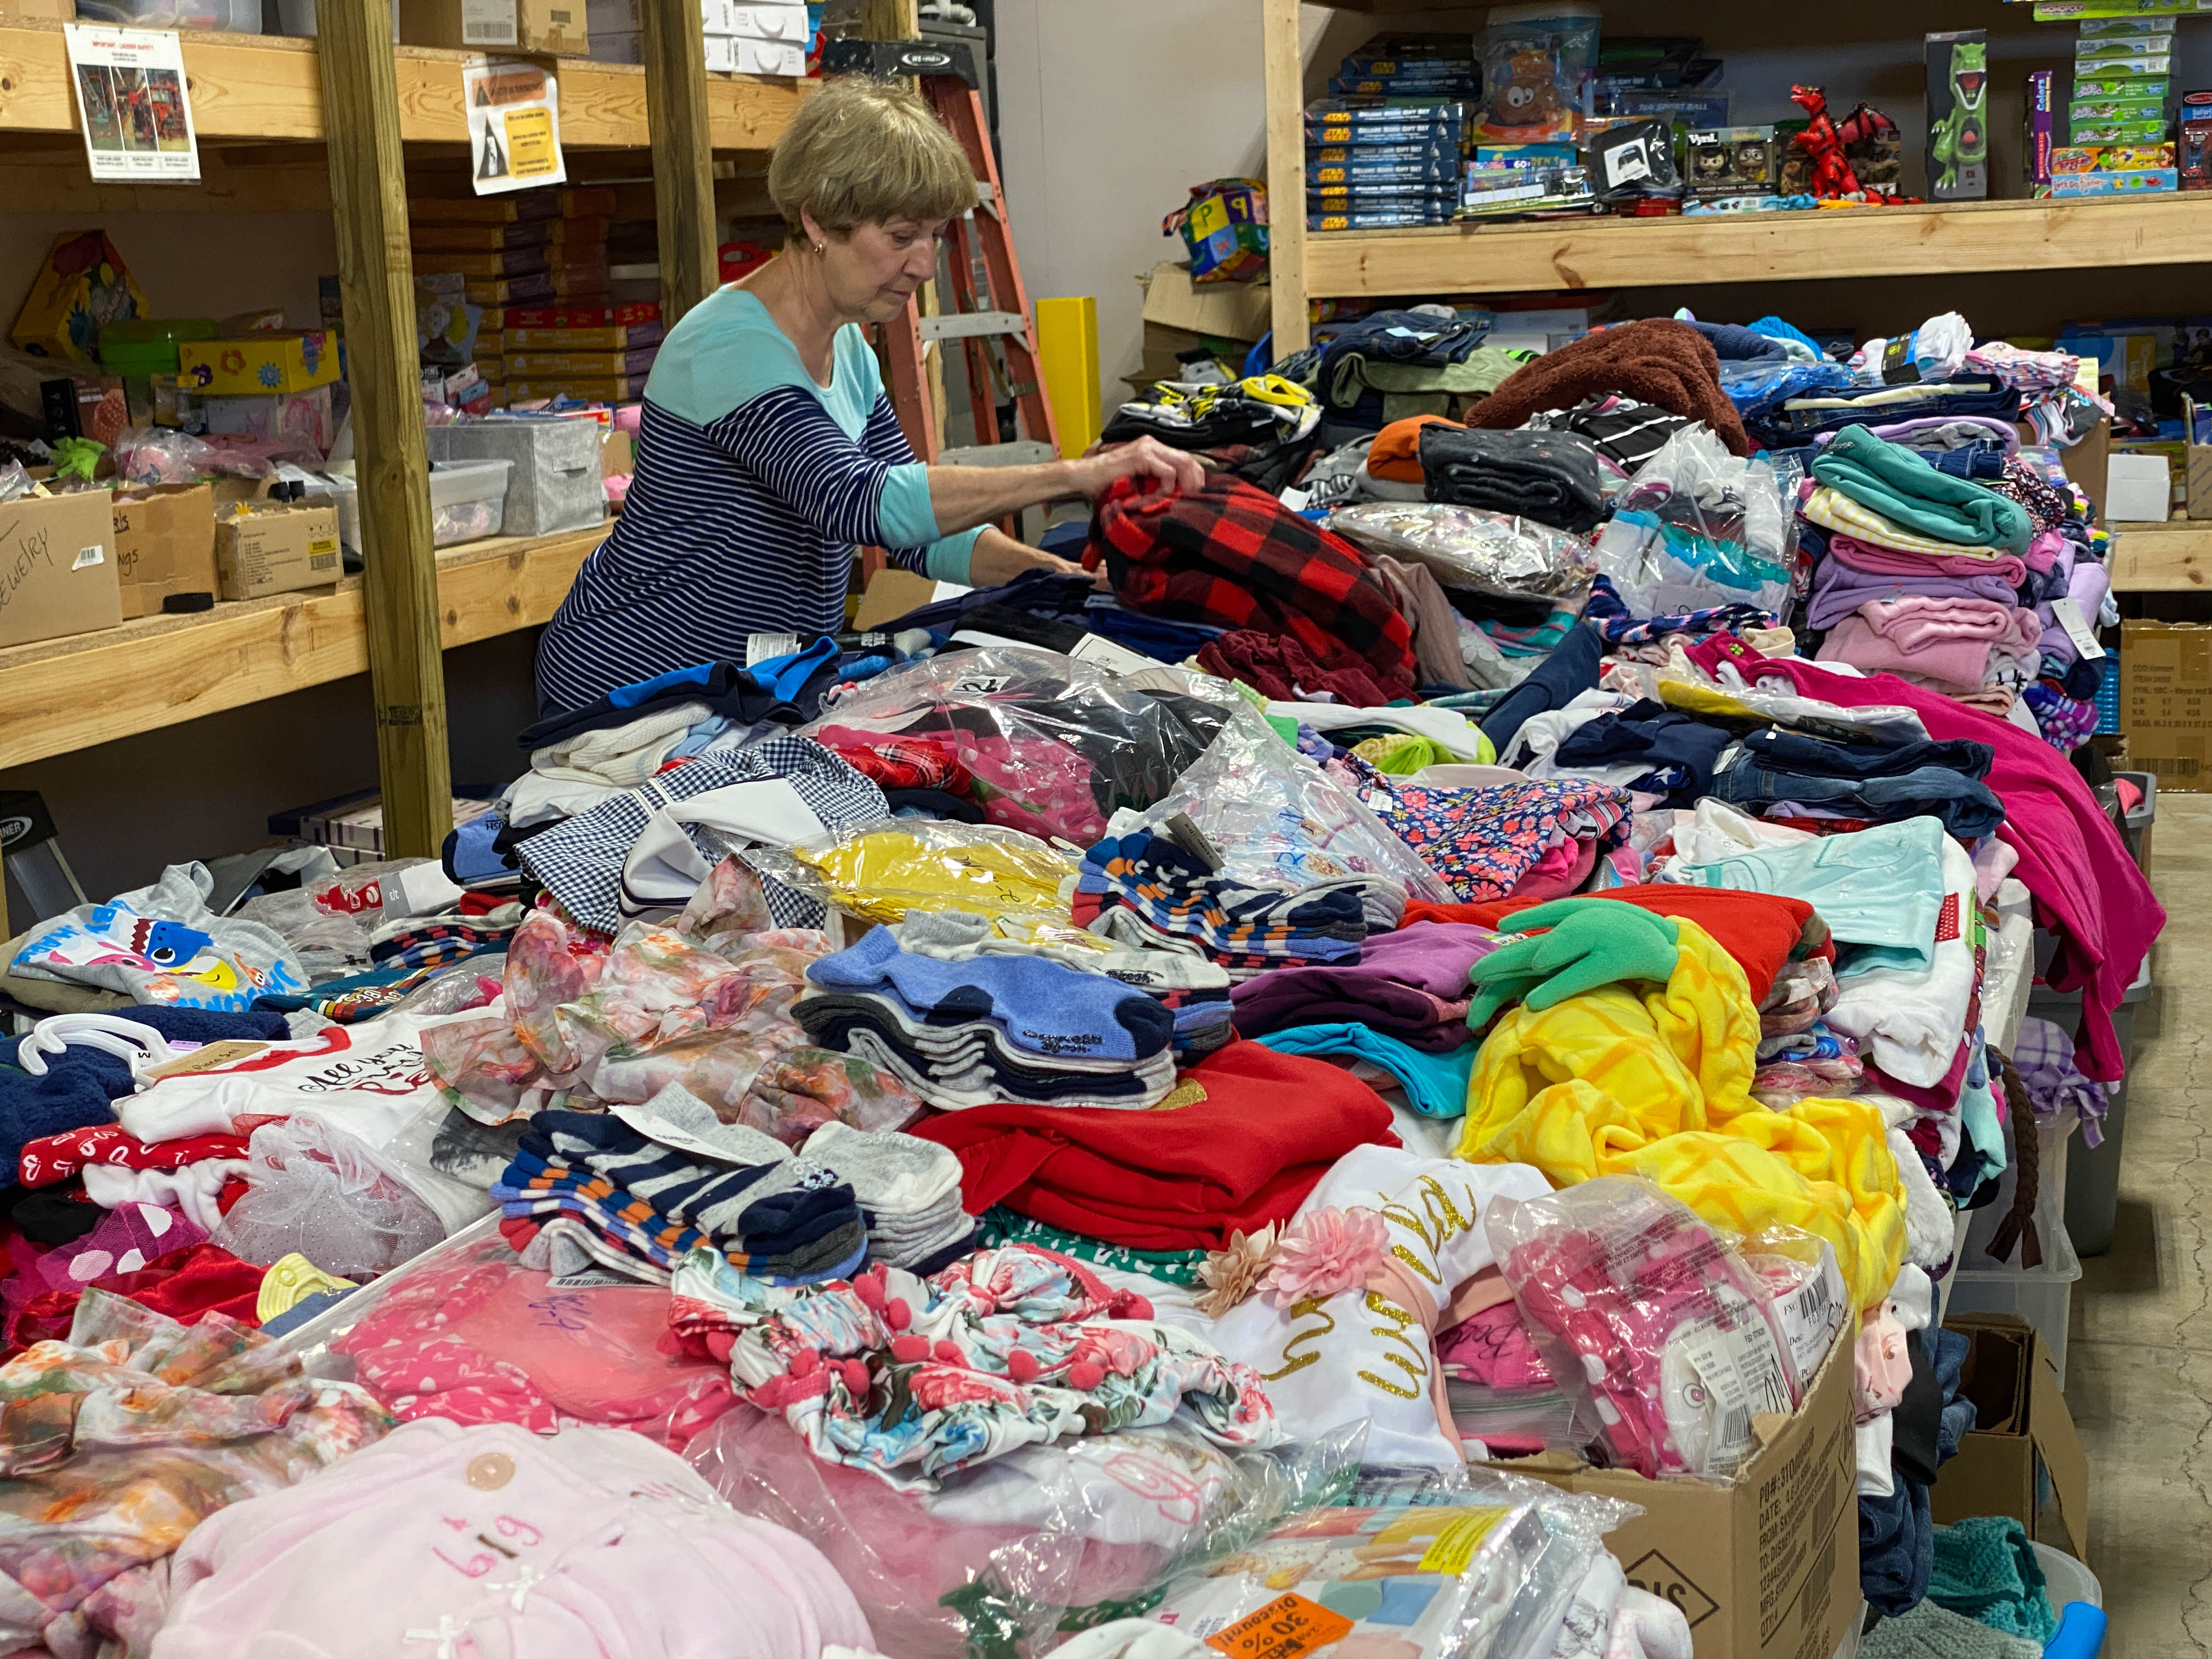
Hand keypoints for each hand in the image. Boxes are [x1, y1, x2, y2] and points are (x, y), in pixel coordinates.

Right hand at [1067, 436, 1205, 500]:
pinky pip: (1167, 472)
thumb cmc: (1107, 484)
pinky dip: (1168, 487)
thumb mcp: (1139, 483)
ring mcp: (1147, 447)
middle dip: (1196, 480)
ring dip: (1185, 484)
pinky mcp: (1141, 455)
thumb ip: (1156, 483)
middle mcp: (1153, 443)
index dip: (1195, 476)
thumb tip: (1179, 496)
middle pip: (1188, 458)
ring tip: (1181, 500)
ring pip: (1182, 462)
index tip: (1196, 495)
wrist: (1084, 478)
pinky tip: (1159, 497)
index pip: (1185, 458)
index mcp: (1154, 448)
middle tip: (1195, 499)